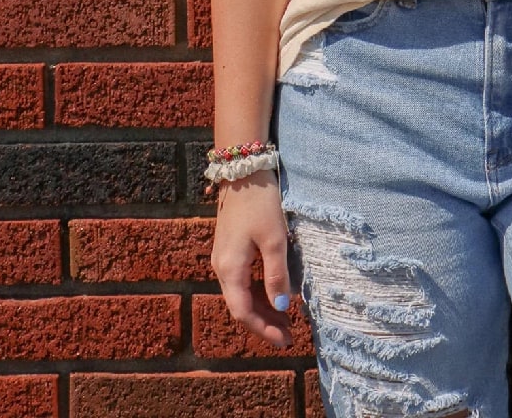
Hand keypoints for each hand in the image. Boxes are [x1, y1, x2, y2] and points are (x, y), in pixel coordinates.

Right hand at [210, 169, 293, 346]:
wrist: (243, 171)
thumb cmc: (260, 204)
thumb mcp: (275, 239)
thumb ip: (277, 274)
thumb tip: (282, 307)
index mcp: (229, 269)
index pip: (243, 312)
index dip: (264, 330)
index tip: (286, 341)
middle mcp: (221, 267)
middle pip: (241, 306)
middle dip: (264, 322)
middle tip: (290, 334)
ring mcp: (223, 257)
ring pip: (241, 294)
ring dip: (262, 308)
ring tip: (286, 318)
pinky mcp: (229, 248)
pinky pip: (242, 280)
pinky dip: (258, 292)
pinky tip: (274, 293)